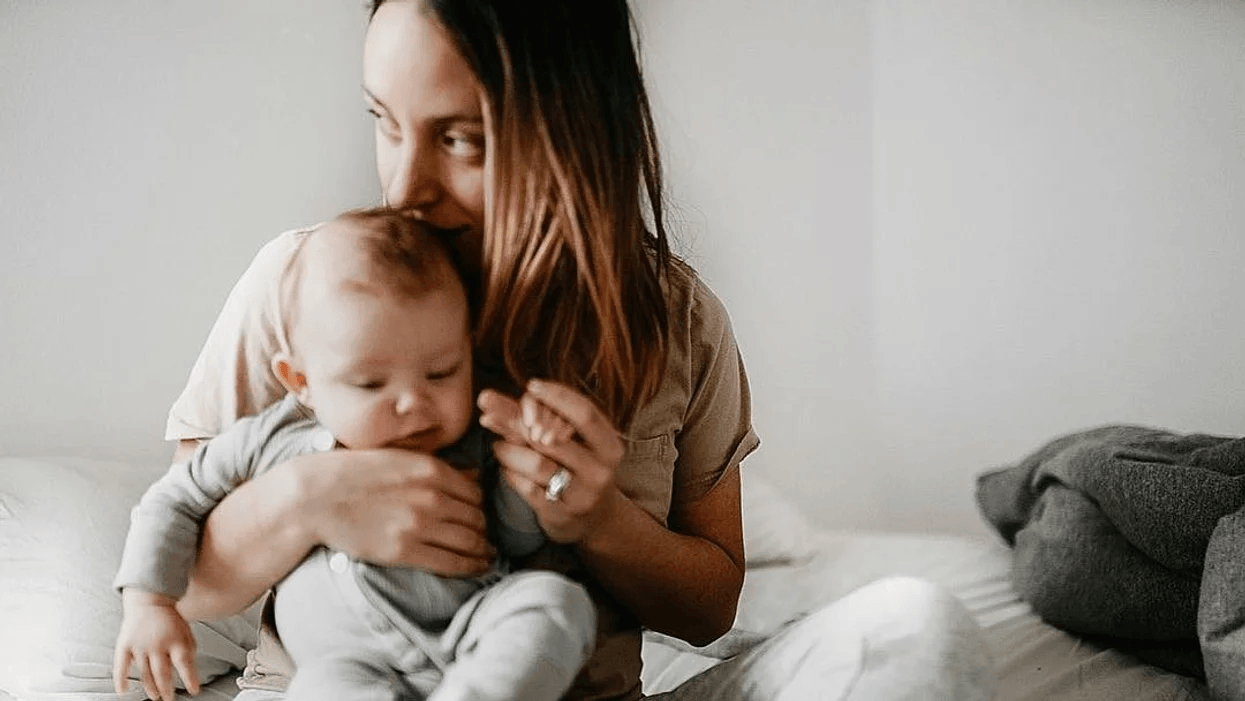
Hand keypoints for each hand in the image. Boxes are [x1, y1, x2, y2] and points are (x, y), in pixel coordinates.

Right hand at [113, 590, 199, 700]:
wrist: (150, 601)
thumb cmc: (170, 621)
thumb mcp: (186, 633)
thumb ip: (189, 652)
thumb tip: (190, 672)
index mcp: (176, 640)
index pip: (185, 664)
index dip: (190, 679)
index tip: (194, 691)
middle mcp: (158, 644)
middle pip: (162, 673)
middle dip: (167, 689)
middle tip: (170, 699)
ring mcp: (140, 645)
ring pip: (144, 674)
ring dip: (150, 688)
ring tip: (156, 696)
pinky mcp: (125, 645)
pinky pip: (121, 665)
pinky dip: (120, 680)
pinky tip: (123, 691)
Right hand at [297, 449, 492, 574]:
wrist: (315, 497)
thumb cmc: (354, 473)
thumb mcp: (399, 458)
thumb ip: (437, 467)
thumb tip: (474, 475)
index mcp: (431, 470)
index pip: (475, 492)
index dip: (480, 506)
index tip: (479, 515)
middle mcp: (431, 496)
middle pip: (476, 517)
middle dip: (484, 529)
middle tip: (485, 538)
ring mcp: (419, 525)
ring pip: (469, 540)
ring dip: (483, 549)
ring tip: (487, 555)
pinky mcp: (404, 551)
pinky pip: (451, 562)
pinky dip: (471, 566)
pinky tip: (477, 567)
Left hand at [478, 379, 625, 543]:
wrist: (594, 519)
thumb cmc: (577, 468)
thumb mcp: (573, 443)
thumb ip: (539, 419)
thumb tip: (493, 400)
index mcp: (609, 446)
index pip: (585, 414)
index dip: (559, 397)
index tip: (532, 385)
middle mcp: (600, 470)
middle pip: (554, 437)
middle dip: (516, 420)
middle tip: (488, 408)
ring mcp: (582, 495)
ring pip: (537, 463)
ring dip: (509, 451)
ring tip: (498, 446)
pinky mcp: (561, 515)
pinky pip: (527, 487)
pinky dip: (511, 473)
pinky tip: (507, 468)